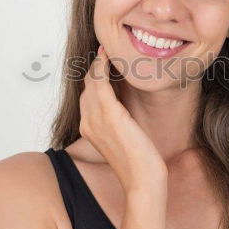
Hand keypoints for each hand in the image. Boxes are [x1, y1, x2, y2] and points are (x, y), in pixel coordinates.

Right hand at [78, 45, 166, 193]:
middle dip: (94, 68)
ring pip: (91, 81)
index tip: (104, 62)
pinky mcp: (109, 114)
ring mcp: (95, 118)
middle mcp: (87, 122)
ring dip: (98, 62)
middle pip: (86, 86)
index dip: (94, 78)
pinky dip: (102, 66)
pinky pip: (100, 82)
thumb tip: (125, 112)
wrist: (142, 179)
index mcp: (88, 129)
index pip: (87, 96)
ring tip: (107, 49)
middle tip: (106, 50)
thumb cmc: (139, 162)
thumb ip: (119, 124)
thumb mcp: (125, 139)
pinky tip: (109, 56)